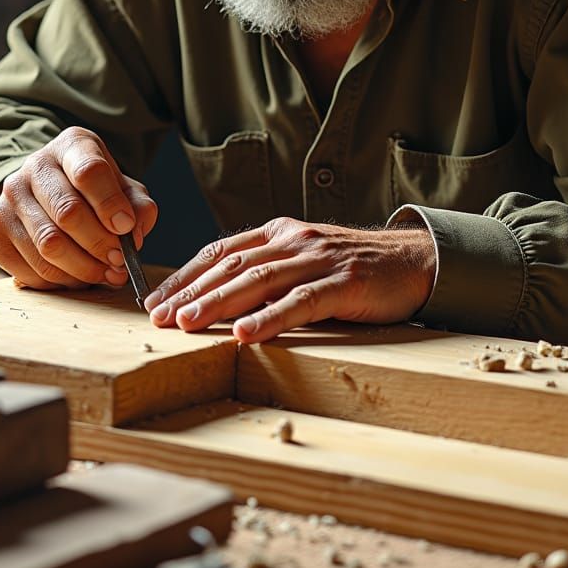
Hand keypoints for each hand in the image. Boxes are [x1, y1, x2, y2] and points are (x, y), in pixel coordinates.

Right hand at [0, 127, 157, 289]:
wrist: (48, 194)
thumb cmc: (94, 191)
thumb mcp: (123, 187)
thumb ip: (138, 206)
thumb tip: (134, 233)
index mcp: (71, 146)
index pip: (88, 172)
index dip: (109, 204)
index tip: (126, 228)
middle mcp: (34, 167)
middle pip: (67, 212)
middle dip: (99, 244)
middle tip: (119, 262)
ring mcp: (8, 201)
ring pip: (48, 246)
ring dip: (83, 269)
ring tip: (105, 274)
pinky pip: (29, 269)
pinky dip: (59, 282)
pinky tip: (77, 277)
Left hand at [144, 218, 435, 342]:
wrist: (413, 260)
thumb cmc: (353, 268)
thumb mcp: (303, 260)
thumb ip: (267, 271)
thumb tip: (215, 300)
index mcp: (278, 233)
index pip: (220, 252)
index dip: (185, 275)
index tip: (153, 301)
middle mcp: (293, 239)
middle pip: (232, 266)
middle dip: (191, 291)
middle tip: (158, 317)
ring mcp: (318, 258)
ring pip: (259, 280)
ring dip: (219, 303)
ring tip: (188, 324)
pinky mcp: (344, 282)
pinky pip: (302, 301)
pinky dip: (271, 318)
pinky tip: (247, 334)